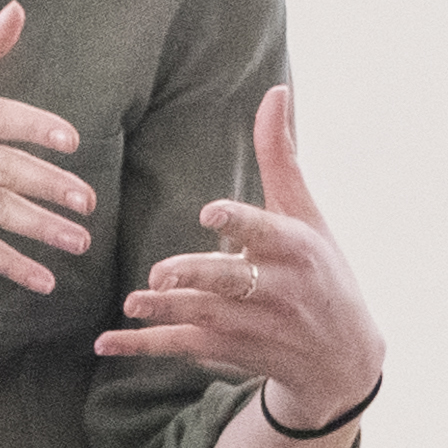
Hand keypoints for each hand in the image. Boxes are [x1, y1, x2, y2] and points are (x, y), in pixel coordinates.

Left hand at [95, 85, 379, 423]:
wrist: (342, 355)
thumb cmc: (320, 269)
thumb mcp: (306, 215)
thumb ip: (281, 157)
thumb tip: (275, 91)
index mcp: (295, 248)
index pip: (265, 232)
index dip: (238, 223)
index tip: (209, 212)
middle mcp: (277, 289)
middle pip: (232, 281)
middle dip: (198, 277)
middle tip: (161, 273)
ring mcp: (254, 325)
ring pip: (205, 317)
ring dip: (167, 311)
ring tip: (132, 303)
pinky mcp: (231, 349)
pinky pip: (183, 347)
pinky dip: (143, 346)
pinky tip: (105, 342)